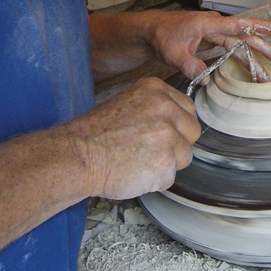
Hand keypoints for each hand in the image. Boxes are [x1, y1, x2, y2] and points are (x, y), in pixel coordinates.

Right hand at [66, 77, 199, 199]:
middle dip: (177, 145)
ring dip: (166, 164)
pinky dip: (155, 181)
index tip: (161, 134)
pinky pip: (170, 177)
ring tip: (138, 161)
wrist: (78, 155)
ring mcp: (168, 134)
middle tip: (149, 151)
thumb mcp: (128, 103)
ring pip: (184, 156)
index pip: (187, 109)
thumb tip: (178, 123)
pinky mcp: (166, 161)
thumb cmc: (96, 134)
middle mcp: (166, 107)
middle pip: (192, 131)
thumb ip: (156, 108)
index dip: (176, 126)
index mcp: (157, 89)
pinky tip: (135, 172)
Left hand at [145, 11, 270, 81]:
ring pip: (237, 44)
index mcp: (207, 23)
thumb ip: (190, 65)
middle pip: (242, 36)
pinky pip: (230, 46)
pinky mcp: (210, 39)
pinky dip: (241, 55)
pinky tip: (251, 64)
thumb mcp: (173, 53)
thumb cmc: (162, 36)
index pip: (236, 25)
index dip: (255, 27)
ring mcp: (213, 32)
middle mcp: (214, 25)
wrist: (151, 30)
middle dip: (261, 47)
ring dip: (252, 56)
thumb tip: (207, 78)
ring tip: (267, 72)